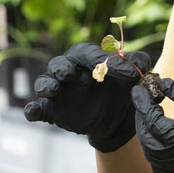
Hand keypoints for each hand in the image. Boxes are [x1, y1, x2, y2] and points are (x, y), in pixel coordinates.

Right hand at [22, 42, 156, 151]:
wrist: (117, 119)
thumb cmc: (121, 89)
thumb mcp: (133, 77)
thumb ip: (138, 65)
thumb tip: (141, 64)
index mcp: (87, 58)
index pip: (88, 54)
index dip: (101, 61)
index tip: (123, 74)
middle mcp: (68, 71)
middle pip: (58, 64)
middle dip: (62, 68)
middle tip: (69, 73)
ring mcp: (58, 91)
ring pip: (44, 82)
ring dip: (46, 85)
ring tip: (53, 90)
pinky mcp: (52, 110)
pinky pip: (36, 108)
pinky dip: (32, 109)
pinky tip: (33, 112)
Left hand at [129, 78, 173, 172]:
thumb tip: (163, 84)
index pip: (154, 123)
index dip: (144, 104)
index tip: (140, 88)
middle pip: (148, 142)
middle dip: (142, 120)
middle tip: (145, 100)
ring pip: (153, 159)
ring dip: (148, 138)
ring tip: (152, 117)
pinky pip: (164, 169)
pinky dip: (157, 154)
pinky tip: (164, 138)